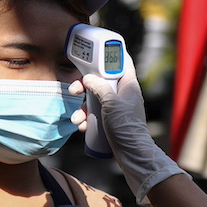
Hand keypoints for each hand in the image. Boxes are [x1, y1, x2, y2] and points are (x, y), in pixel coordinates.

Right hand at [69, 53, 186, 204]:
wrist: (132, 154)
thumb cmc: (126, 127)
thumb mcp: (112, 103)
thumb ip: (99, 87)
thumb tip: (88, 78)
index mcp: (128, 85)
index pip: (122, 62)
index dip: (110, 55)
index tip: (96, 52)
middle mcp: (122, 94)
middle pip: (100, 81)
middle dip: (84, 87)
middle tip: (74, 91)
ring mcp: (115, 108)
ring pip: (93, 100)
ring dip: (81, 108)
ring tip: (76, 120)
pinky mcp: (109, 121)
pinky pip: (93, 115)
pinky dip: (85, 120)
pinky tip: (81, 127)